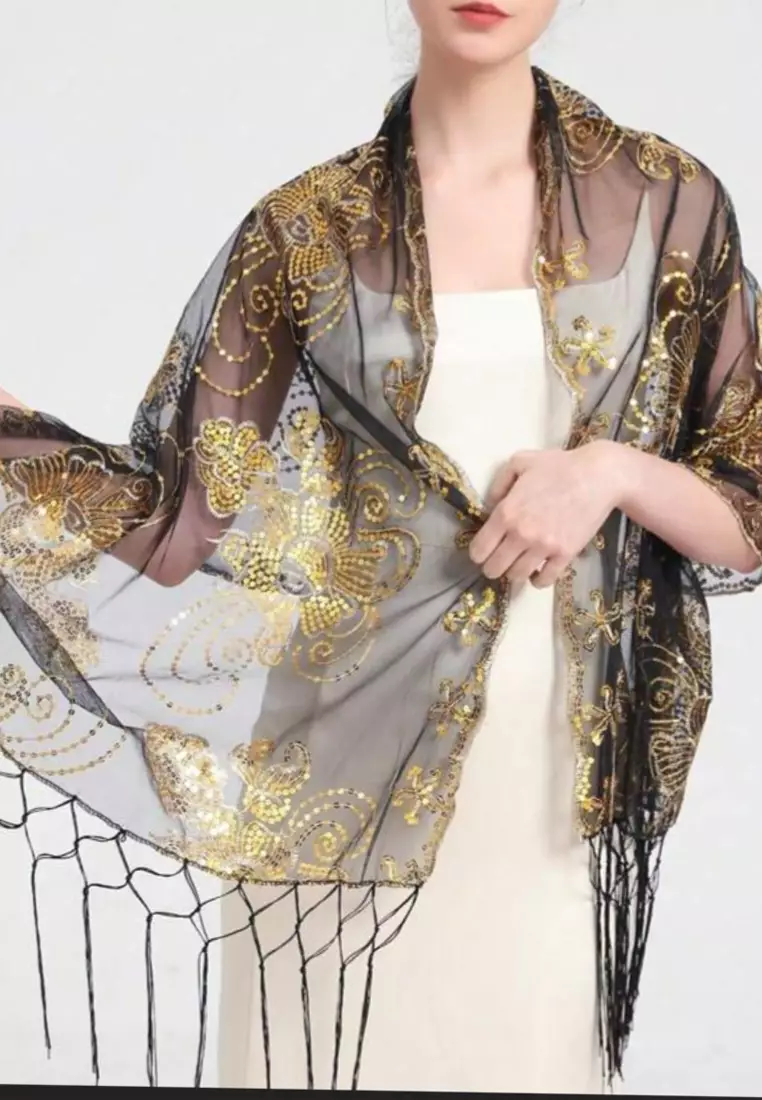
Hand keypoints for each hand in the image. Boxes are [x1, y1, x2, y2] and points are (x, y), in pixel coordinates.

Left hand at [469, 441, 627, 587]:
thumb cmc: (559, 465)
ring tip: (518, 564)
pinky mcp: (565, 555)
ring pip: (516, 577)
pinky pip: (544, 580)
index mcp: (506, 513)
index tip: (483, 551)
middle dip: (492, 566)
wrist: (599, 476)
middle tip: (499, 560)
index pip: (479, 550)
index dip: (478, 553)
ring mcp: (543, 547)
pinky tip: (537, 570)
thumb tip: (489, 507)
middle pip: (494, 568)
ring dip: (513, 573)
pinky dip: (537, 579)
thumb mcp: (520, 462)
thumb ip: (498, 485)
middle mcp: (521, 534)